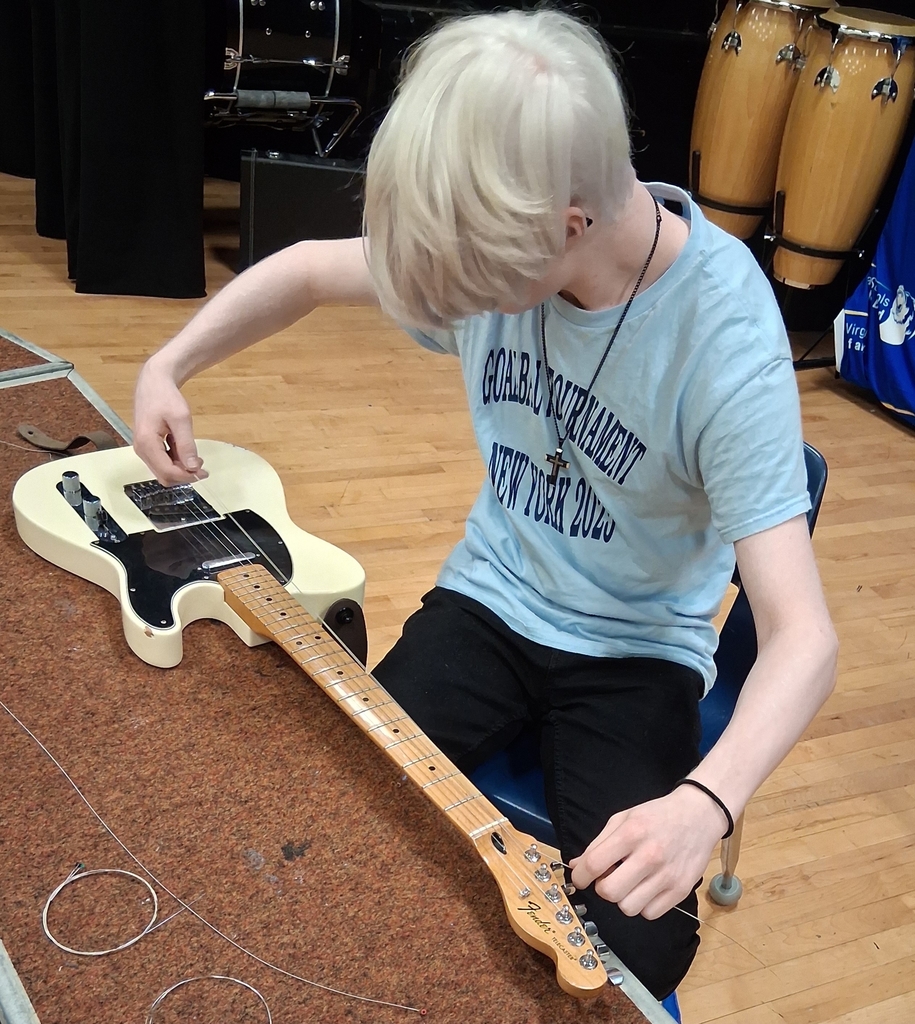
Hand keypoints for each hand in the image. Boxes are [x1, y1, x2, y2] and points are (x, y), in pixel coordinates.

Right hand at [133, 357, 207, 485]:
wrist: (154, 382)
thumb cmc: (166, 397)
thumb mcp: (181, 419)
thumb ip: (186, 444)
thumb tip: (193, 467)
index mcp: (146, 443)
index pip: (167, 471)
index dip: (187, 476)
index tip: (203, 472)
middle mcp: (141, 449)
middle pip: (164, 475)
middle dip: (184, 475)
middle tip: (202, 466)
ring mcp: (143, 448)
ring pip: (163, 470)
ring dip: (181, 468)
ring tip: (195, 455)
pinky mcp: (147, 446)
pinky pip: (162, 461)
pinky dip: (176, 460)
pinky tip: (185, 450)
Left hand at [569, 785, 725, 918]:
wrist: (698, 815)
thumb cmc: (657, 816)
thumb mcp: (623, 818)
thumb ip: (598, 843)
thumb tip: (576, 866)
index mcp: (631, 833)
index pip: (594, 864)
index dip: (580, 876)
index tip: (580, 878)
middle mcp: (649, 856)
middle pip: (609, 892)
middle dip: (602, 888)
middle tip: (609, 878)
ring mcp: (667, 875)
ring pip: (628, 908)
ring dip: (623, 898)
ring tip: (630, 882)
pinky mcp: (681, 890)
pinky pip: (650, 914)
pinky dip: (644, 905)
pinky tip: (647, 888)